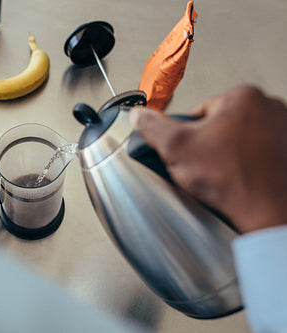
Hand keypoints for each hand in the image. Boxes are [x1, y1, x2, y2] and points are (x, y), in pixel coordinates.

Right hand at [130, 85, 286, 233]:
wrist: (269, 212)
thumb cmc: (234, 179)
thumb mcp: (176, 148)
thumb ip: (153, 127)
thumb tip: (139, 115)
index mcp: (243, 96)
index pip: (198, 112)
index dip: (187, 136)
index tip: (191, 152)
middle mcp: (269, 107)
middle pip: (219, 125)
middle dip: (209, 145)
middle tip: (207, 166)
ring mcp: (283, 129)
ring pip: (239, 140)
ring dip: (228, 155)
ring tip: (225, 174)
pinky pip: (257, 154)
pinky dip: (248, 165)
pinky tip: (241, 178)